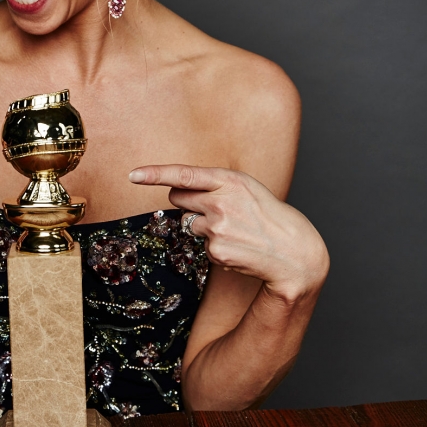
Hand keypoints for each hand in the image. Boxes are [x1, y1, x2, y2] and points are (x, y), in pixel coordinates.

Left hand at [129, 165, 328, 303]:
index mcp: (230, 180)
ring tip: (234, 231)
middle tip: (215, 210)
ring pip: (188, 224)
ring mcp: (217, 227)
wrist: (293, 252)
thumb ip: (215, 185)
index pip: (184, 174)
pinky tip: (237, 247)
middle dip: (187, 203)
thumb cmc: (267, 215)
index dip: (155, 174)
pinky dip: (214, 247)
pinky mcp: (215, 250)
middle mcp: (221, 201)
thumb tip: (179, 191)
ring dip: (203, 227)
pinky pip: (200, 245)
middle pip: (178, 199)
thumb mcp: (246, 188)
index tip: (133, 175)